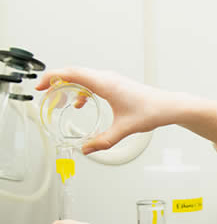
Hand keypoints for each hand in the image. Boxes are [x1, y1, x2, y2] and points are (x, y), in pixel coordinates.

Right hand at [36, 67, 173, 154]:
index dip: (53, 78)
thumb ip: (104, 141)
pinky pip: (92, 82)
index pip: (72, 74)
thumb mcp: (124, 129)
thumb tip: (87, 150)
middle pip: (74, 73)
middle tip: (44, 94)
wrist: (168, 106)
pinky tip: (80, 103)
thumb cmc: (151, 111)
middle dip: (56, 82)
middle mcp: (107, 78)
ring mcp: (111, 80)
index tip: (41, 87)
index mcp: (105, 83)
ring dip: (69, 86)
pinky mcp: (116, 84)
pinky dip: (82, 90)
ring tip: (58, 100)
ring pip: (83, 77)